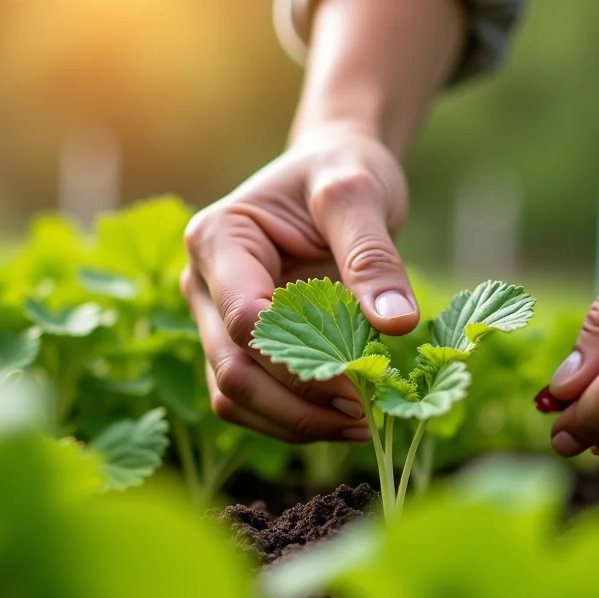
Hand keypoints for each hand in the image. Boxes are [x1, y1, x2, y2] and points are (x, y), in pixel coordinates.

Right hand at [182, 125, 419, 443]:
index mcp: (217, 239)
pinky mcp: (236, 346)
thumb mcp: (361, 195)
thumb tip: (397, 324)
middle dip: (300, 406)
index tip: (363, 377)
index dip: (300, 361)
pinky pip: (252, 402)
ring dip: (296, 423)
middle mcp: (201, 284)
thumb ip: (373, 257)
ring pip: (235, 398)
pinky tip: (348, 419)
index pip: (246, 320)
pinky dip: (295, 420)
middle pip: (234, 371)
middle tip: (368, 416)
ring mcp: (212, 319)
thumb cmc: (341, 174)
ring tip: (364, 424)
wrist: (333, 174)